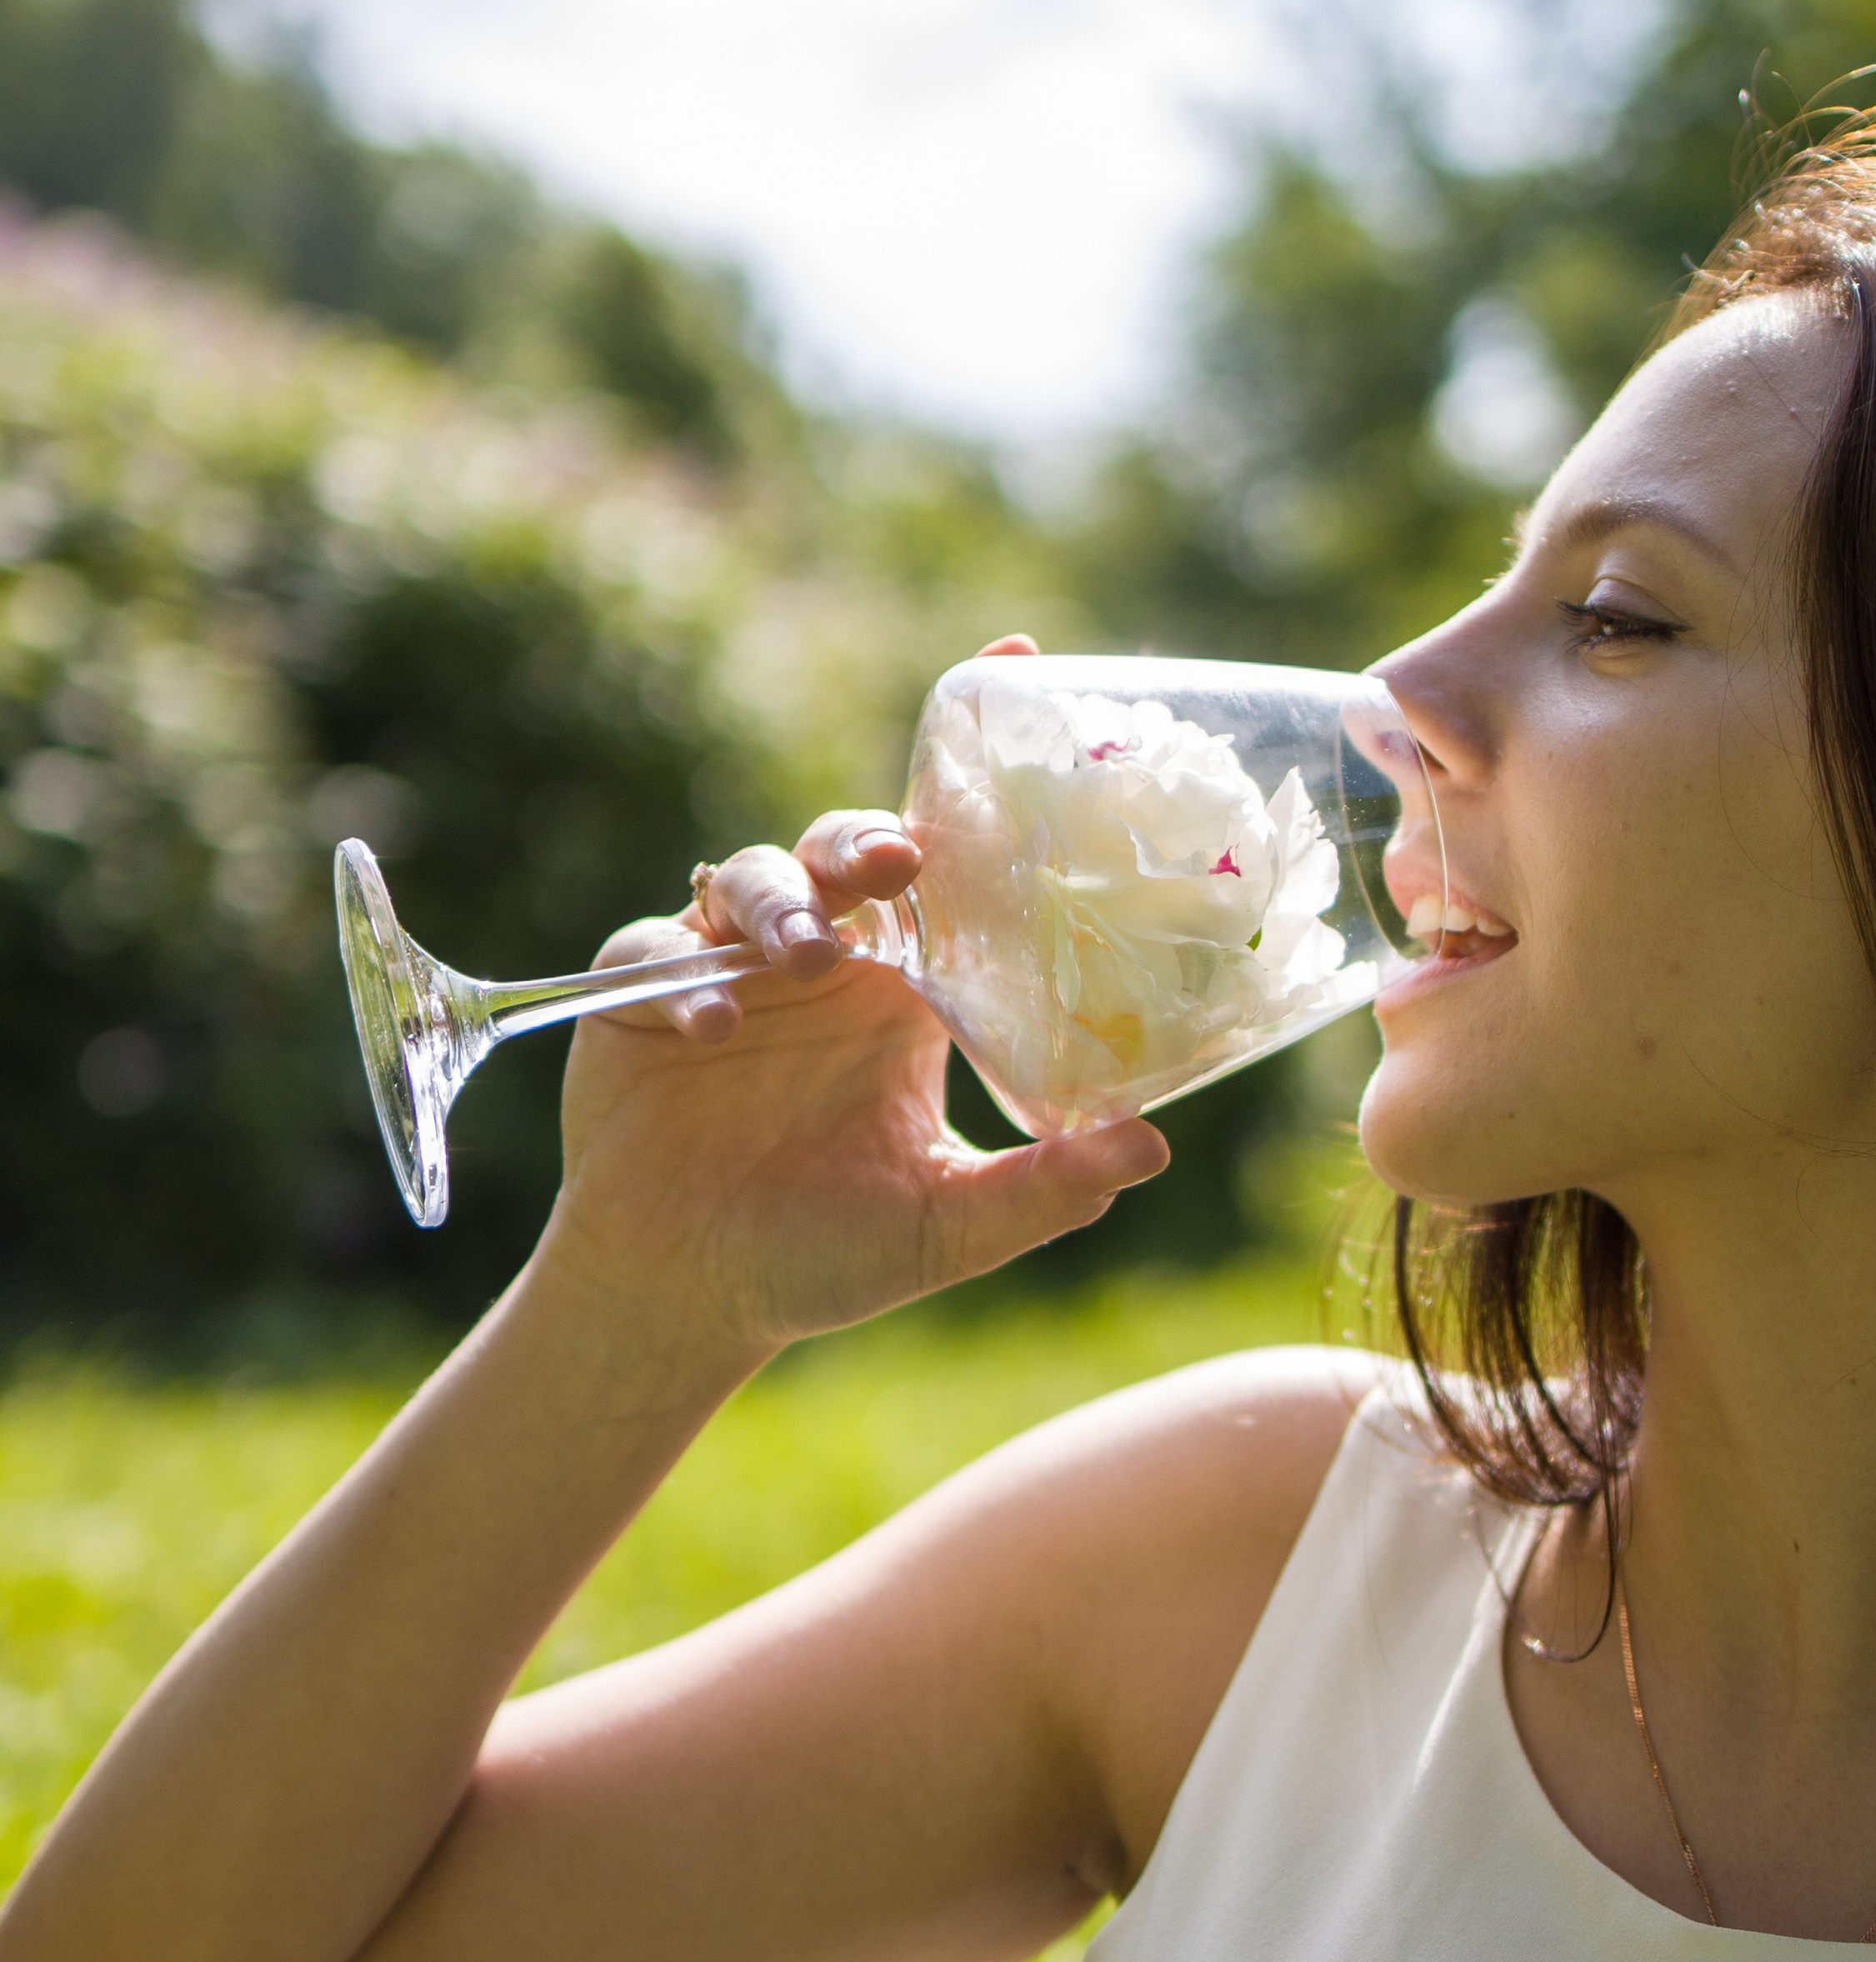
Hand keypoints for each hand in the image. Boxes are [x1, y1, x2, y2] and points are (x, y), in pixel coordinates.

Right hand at [536, 645, 1167, 1362]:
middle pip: (845, 843)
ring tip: (808, 964)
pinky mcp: (638, 999)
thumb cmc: (825, 1254)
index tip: (1023, 661)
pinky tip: (707, 1033)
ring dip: (781, 907)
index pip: (949, 850)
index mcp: (907, 985)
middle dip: (867, 836)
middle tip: (898, 863)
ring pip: (748, 876)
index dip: (974, 762)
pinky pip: (653, 954)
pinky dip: (678, 981)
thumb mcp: (945, 1225)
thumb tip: (1151, 1148)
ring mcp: (726, 969)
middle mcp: (825, 959)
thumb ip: (1043, 1188)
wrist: (693, 1301)